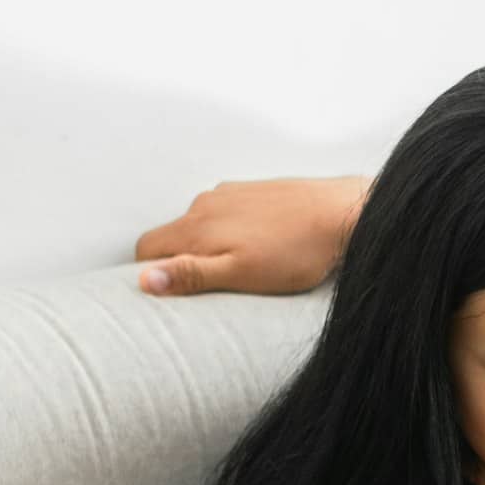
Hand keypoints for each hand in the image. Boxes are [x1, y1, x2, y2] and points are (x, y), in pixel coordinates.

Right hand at [135, 176, 368, 295]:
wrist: (341, 213)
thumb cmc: (296, 252)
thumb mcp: (241, 273)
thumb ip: (191, 275)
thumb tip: (143, 280)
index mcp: (196, 227)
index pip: (146, 249)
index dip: (151, 273)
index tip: (170, 292)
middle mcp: (204, 204)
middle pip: (172, 235)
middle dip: (178, 260)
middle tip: (208, 285)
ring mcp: (229, 194)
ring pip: (200, 223)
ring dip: (207, 245)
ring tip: (238, 267)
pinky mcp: (252, 191)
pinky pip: (227, 213)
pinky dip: (230, 231)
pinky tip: (259, 245)